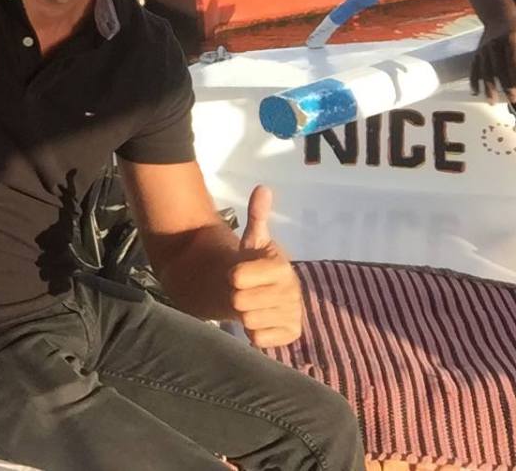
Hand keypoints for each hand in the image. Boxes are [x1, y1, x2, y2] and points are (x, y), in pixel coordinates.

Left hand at [229, 185, 302, 348]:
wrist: (266, 291)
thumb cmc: (255, 264)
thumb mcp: (253, 240)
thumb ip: (257, 216)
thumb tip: (262, 188)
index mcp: (281, 266)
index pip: (238, 277)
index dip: (233, 275)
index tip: (235, 273)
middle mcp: (292, 291)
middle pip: (240, 301)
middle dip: (237, 296)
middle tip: (245, 290)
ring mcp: (294, 314)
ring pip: (249, 321)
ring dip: (244, 314)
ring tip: (252, 303)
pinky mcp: (291, 334)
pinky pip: (260, 340)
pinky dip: (255, 333)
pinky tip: (260, 320)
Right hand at [470, 25, 515, 103]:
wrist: (499, 16)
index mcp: (511, 39)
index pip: (513, 61)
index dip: (515, 77)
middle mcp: (494, 45)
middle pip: (499, 69)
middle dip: (506, 87)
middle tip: (512, 100)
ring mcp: (483, 49)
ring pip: (485, 71)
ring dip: (489, 88)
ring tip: (492, 102)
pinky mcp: (476, 53)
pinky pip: (474, 68)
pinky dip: (474, 80)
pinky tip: (475, 92)